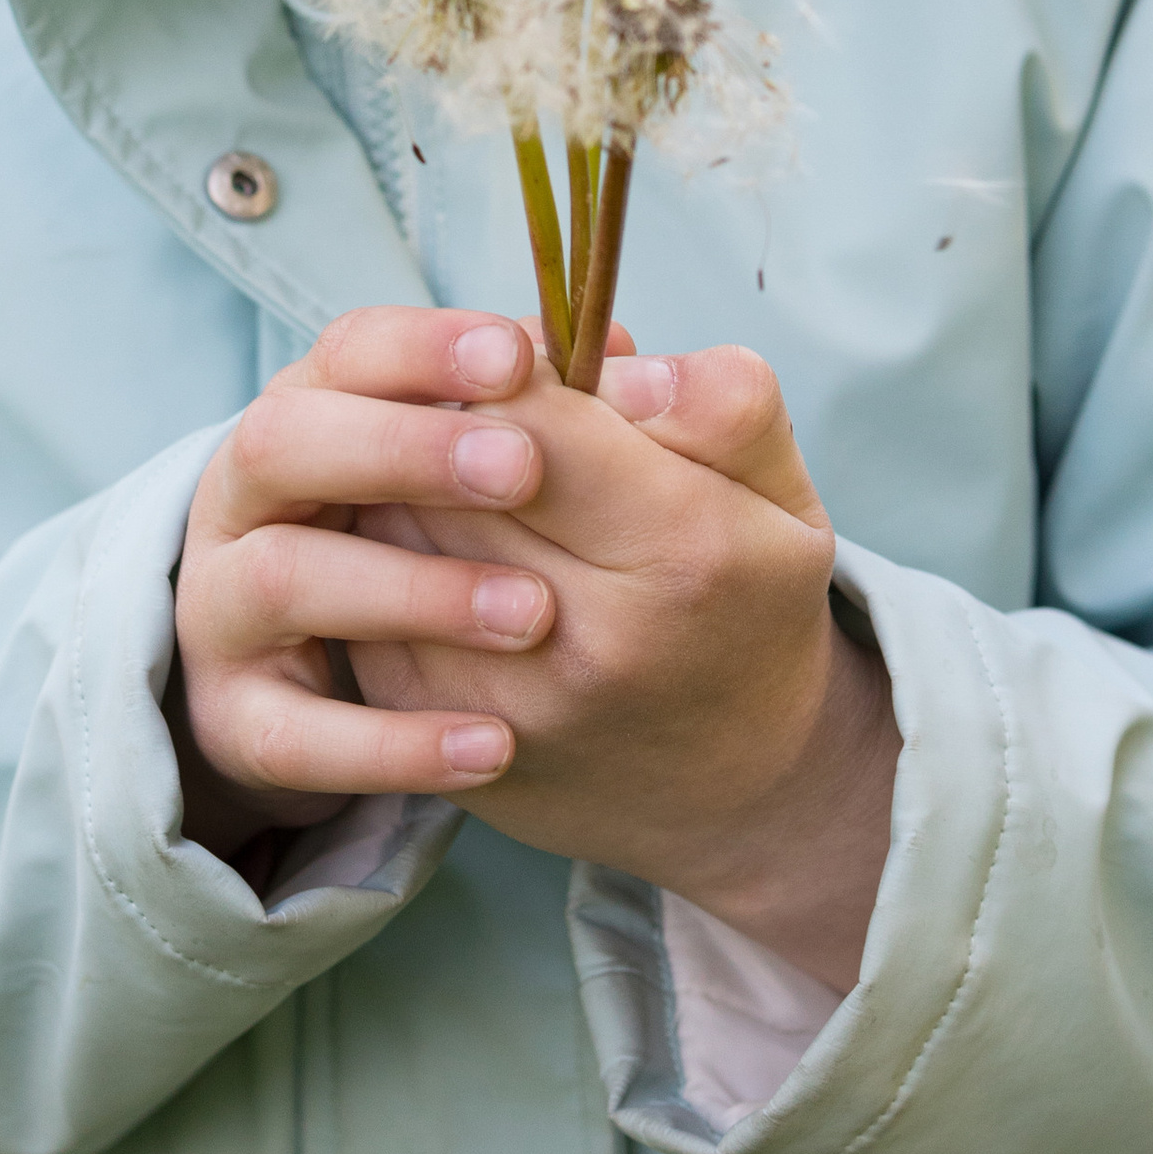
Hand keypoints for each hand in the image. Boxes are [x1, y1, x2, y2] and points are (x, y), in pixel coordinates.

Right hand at [172, 307, 555, 856]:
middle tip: (521, 468)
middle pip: (282, 441)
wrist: (314, 696)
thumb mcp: (468, 466)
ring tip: (534, 614)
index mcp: (308, 412)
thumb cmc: (420, 543)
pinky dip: (392, 745)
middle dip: (401, 449)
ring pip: (282, 578)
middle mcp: (245, 498)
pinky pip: (295, 736)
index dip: (423, 347)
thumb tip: (631, 360)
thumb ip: (545, 410)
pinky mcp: (238, 721)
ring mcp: (224, 609)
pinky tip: (494, 747)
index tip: (516, 357)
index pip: (344, 352)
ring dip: (410, 589)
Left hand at [354, 338, 898, 992]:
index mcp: (683, 551)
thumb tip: (607, 362)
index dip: (509, 372)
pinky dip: (386, 566)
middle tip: (482, 423)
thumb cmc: (753, 609)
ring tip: (456, 485)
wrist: (741, 791)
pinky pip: (368, 613)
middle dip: (451, 426)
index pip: (530, 415)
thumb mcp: (783, 496)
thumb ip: (719, 400)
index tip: (523, 368)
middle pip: (448, 472)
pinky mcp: (442, 741)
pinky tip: (434, 556)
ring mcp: (507, 702)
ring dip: (407, 490)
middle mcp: (589, 638)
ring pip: (392, 535)